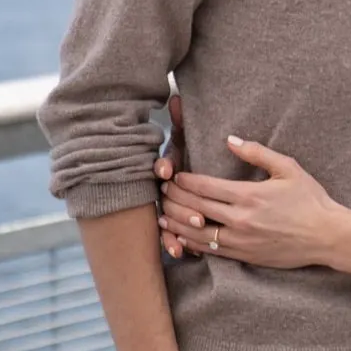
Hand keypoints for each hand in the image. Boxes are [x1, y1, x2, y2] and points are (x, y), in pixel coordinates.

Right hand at [155, 94, 190, 260]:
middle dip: (179, 204)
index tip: (167, 169)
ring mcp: (163, 205)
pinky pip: (166, 235)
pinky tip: (179, 252)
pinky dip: (171, 243)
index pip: (163, 164)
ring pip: (166, 217)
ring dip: (177, 225)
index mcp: (168, 165)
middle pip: (166, 196)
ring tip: (193, 233)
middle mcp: (161, 186)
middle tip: (196, 213)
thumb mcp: (183, 139)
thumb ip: (180, 121)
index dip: (164, 165)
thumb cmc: (180, 153)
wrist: (154, 173)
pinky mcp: (166, 223)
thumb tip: (176, 98)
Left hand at [159, 136, 341, 269]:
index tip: (174, 175)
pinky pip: (211, 251)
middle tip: (163, 192)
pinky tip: (181, 238)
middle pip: (195, 209)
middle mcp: (240, 219)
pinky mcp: (244, 256)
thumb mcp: (288, 168)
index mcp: (248, 195)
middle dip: (175, 199)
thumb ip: (257, 153)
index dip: (184, 181)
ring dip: (177, 224)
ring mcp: (241, 241)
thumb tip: (230, 141)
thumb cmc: (310, 199)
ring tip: (163, 215)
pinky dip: (192, 244)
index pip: (204, 187)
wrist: (326, 236)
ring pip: (197, 234)